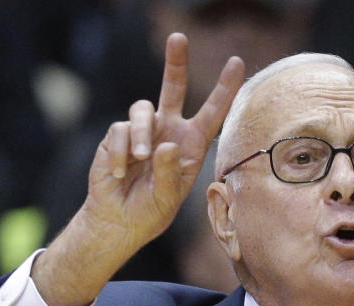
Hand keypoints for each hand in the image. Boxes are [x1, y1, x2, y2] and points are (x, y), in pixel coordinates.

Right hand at [82, 33, 244, 255]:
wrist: (118, 220)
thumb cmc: (150, 210)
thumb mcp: (167, 198)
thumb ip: (170, 173)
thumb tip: (165, 145)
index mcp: (191, 145)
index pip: (212, 113)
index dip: (224, 89)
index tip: (237, 62)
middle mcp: (169, 132)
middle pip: (173, 88)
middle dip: (176, 62)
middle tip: (179, 37)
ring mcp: (143, 131)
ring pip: (143, 109)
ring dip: (141, 135)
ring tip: (139, 159)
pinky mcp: (117, 135)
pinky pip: (119, 130)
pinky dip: (119, 151)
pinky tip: (119, 171)